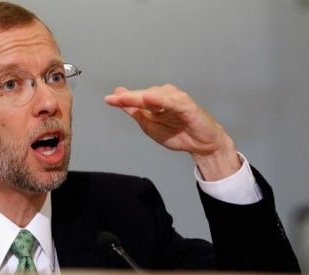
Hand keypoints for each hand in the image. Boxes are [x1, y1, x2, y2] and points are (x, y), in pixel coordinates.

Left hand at [104, 85, 240, 180]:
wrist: (200, 145)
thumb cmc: (178, 134)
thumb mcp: (150, 126)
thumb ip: (136, 114)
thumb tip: (120, 101)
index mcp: (156, 100)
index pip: (136, 98)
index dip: (123, 99)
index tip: (108, 99)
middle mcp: (165, 96)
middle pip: (143, 95)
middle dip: (128, 98)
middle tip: (113, 99)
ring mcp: (176, 99)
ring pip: (154, 96)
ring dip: (139, 97)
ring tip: (124, 98)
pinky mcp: (187, 105)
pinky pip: (171, 102)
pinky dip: (160, 100)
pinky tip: (149, 98)